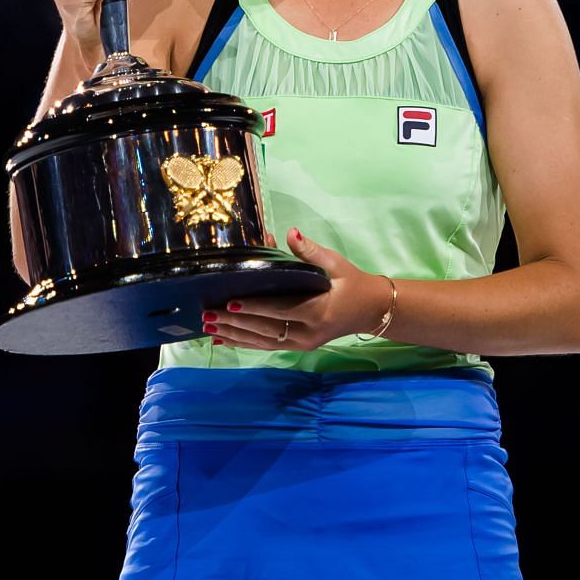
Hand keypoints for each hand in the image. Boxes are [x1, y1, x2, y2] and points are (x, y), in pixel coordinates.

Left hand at [203, 229, 391, 349]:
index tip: (231, 303)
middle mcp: (308, 333)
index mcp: (318, 311)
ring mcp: (303, 343)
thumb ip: (310, 251)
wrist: (371, 310)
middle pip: (266, 329)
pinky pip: (267, 346)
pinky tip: (223, 340)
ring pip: (263, 341)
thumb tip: (290, 233)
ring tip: (208, 328)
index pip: (280, 310)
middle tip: (208, 315)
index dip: (254, 308)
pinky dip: (243, 343)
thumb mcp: (336, 264)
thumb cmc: (353, 283)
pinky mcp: (299, 346)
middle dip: (235, 323)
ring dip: (234, 335)